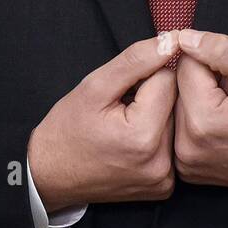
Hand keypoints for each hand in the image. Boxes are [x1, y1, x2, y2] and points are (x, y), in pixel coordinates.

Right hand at [27, 32, 178, 209]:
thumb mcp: (95, 85)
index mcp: (144, 136)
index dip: (144, 76)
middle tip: (122, 107)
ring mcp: (163, 178)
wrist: (51, 174)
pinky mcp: (163, 186)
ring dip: (156, 115)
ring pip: (176, 123)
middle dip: (152, 96)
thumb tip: (171, 41)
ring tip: (124, 125)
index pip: (168, 79)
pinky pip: (171, 146)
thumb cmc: (67, 129)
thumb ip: (136, 60)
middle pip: (175, 103)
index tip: (123, 89)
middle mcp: (160, 162)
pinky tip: (131, 142)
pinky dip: (156, 137)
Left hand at [172, 29, 227, 198]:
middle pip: (178, 87)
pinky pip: (181, 128)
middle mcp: (186, 145)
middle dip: (204, 81)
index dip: (211, 61)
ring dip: (200, 99)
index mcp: (202, 120)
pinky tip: (222, 127)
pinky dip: (197, 120)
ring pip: (178, 106)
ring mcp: (185, 161)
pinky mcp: (186, 169)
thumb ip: (221, 51)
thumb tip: (185, 36)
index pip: (185, 65)